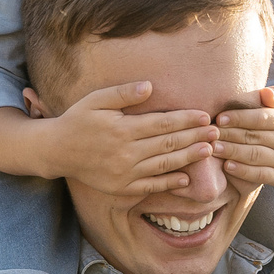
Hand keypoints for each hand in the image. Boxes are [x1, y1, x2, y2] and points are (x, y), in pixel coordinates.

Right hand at [27, 82, 219, 198]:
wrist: (57, 151)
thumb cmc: (78, 120)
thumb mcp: (96, 100)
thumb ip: (123, 93)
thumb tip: (150, 86)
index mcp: (122, 129)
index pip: (162, 123)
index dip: (186, 120)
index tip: (205, 115)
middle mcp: (126, 152)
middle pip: (168, 144)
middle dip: (195, 136)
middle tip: (216, 131)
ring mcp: (125, 173)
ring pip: (164, 165)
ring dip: (189, 158)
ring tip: (209, 150)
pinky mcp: (122, 188)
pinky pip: (151, 186)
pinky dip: (169, 183)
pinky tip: (186, 178)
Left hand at [216, 86, 273, 186]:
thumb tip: (266, 94)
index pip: (259, 118)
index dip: (238, 118)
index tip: (219, 118)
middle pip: (254, 137)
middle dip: (229, 135)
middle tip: (210, 135)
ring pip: (254, 155)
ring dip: (232, 152)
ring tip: (213, 148)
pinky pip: (260, 175)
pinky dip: (243, 171)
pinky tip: (227, 166)